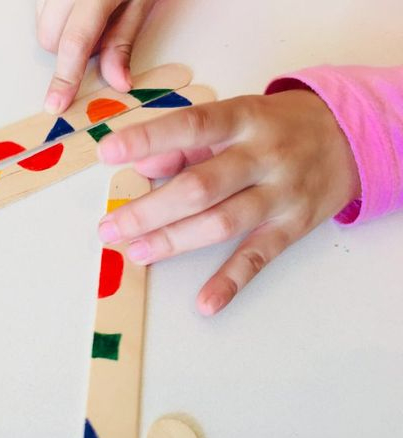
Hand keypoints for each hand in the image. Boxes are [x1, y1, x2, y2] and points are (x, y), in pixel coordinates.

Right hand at [36, 0, 158, 113]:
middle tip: (98, 34)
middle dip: (67, 50)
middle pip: (49, 37)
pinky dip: (54, 12)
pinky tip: (75, 3)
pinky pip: (38, 5)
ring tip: (89, 12)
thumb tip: (117, 82)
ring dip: (60, 29)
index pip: (75, 42)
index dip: (66, 77)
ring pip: (39, 22)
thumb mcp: (142, 0)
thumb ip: (124, 40)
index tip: (56, 104)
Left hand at [96, 89, 361, 315]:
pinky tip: (205, 302)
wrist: (350, 136)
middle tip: (110, 226)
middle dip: (150, 210)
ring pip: (222, 222)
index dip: (148, 138)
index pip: (192, 126)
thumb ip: (186, 140)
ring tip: (137, 252)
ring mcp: (281, 194)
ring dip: (175, 241)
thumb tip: (143, 164)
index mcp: (244, 118)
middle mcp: (264, 155)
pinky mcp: (293, 226)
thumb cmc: (275, 125)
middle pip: (200, 186)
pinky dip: (231, 282)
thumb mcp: (235, 116)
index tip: (106, 152)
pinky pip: (259, 257)